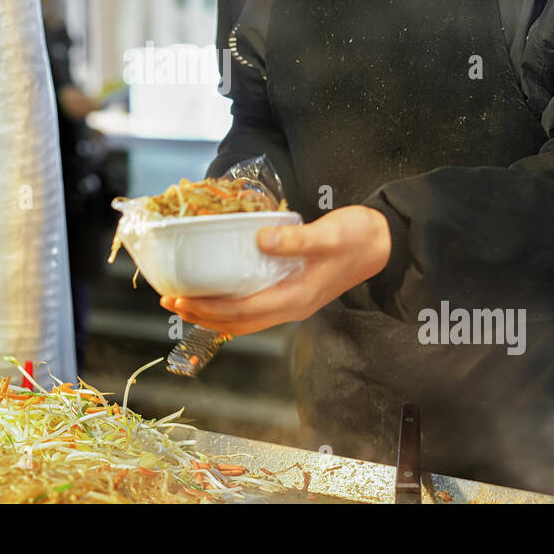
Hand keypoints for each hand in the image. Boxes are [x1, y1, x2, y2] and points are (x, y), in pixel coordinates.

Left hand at [159, 205, 392, 335]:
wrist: (384, 241)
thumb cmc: (358, 235)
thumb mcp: (328, 233)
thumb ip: (296, 239)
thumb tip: (261, 239)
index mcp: (297, 297)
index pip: (243, 311)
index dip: (209, 308)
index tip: (180, 299)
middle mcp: (292, 306)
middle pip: (238, 320)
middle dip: (202, 314)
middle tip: (169, 301)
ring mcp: (293, 302)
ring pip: (245, 317)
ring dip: (213, 312)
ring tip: (184, 302)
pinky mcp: (293, 292)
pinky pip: (255, 307)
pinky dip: (231, 306)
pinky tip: (217, 295)